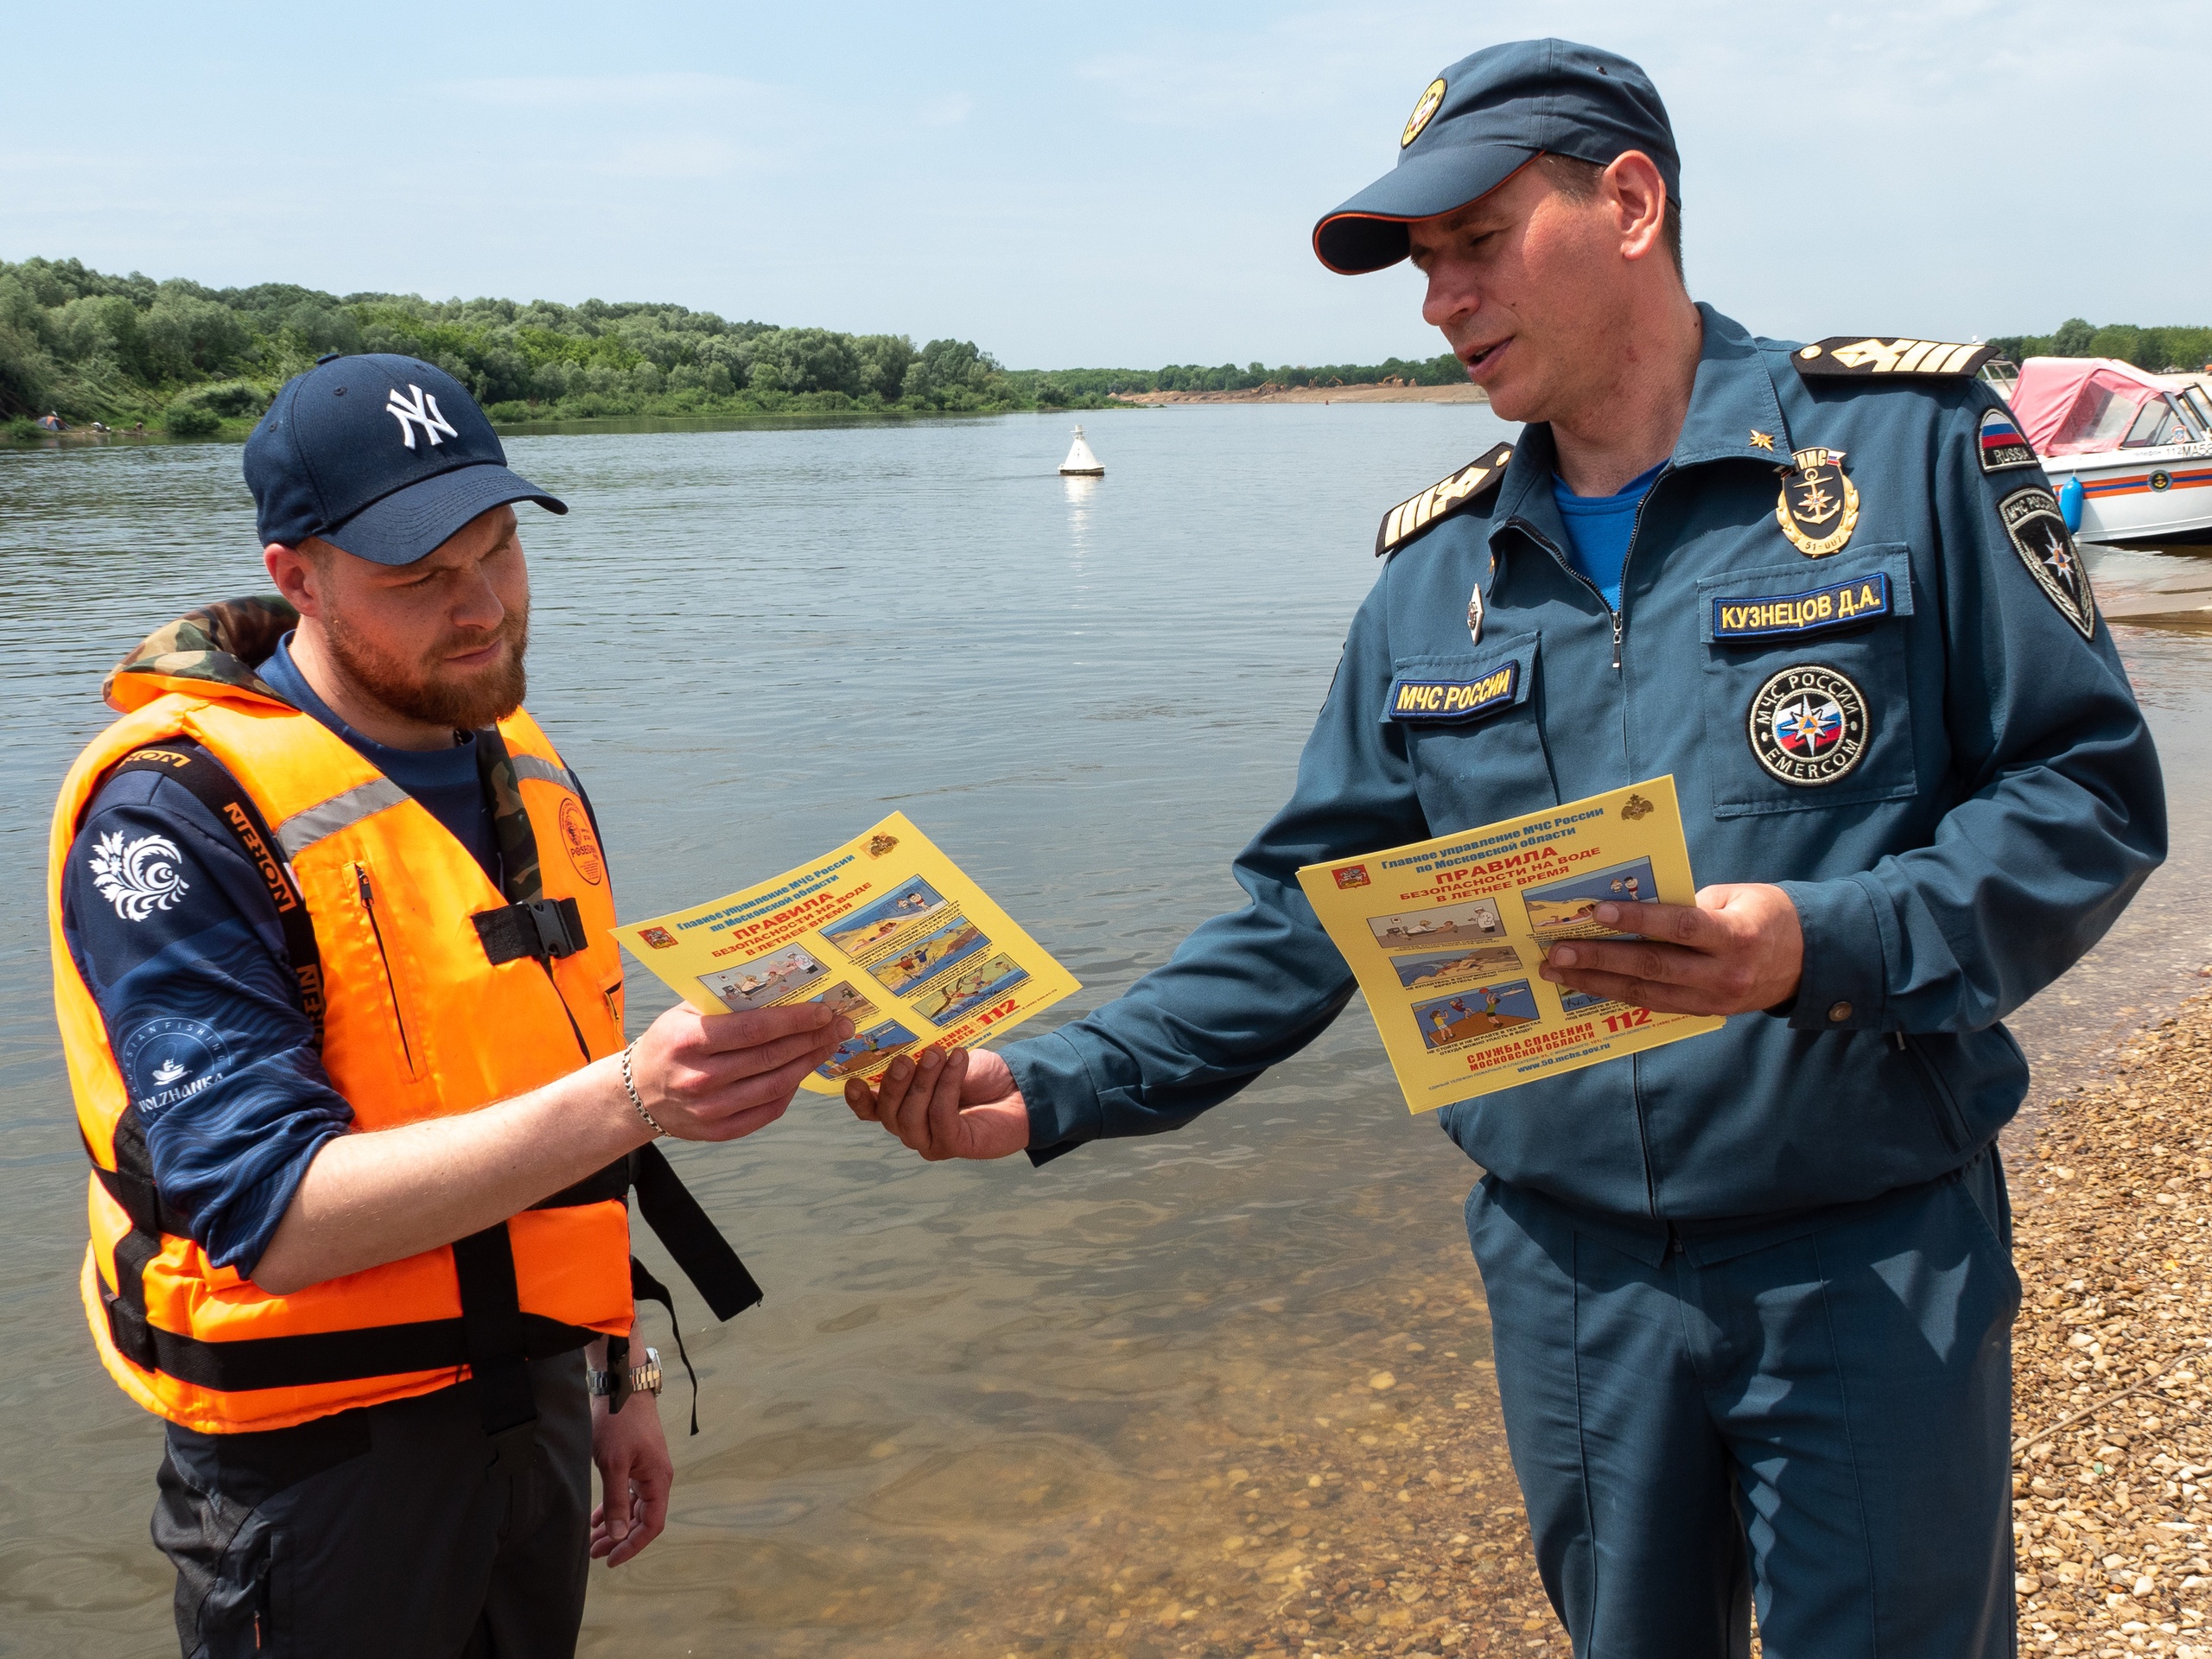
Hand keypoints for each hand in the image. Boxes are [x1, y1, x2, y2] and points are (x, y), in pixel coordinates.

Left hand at [589, 1379, 671, 1567]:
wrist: (621, 1386)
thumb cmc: (619, 1422)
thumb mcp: (614, 1464)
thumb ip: (617, 1501)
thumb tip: (619, 1535)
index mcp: (658, 1480)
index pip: (651, 1525)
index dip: (632, 1546)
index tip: (610, 1560)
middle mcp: (656, 1478)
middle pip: (641, 1519)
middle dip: (619, 1539)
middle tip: (594, 1554)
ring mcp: (645, 1470)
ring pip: (632, 1508)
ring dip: (615, 1525)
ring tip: (592, 1542)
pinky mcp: (634, 1462)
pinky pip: (626, 1494)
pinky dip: (613, 1508)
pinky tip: (597, 1519)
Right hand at [626, 1001, 851, 1141]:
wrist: (637, 1093)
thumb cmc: (669, 1042)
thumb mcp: (685, 1013)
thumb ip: (725, 1002)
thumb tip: (781, 985)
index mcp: (689, 1041)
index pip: (753, 1029)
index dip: (794, 1020)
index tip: (823, 1010)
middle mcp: (698, 1077)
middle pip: (771, 1057)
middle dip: (812, 1039)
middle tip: (840, 1025)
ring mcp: (709, 1109)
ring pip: (776, 1085)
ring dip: (809, 1063)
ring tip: (829, 1045)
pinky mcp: (718, 1131)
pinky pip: (768, 1111)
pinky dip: (791, 1091)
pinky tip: (803, 1071)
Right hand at [843, 1045, 1028, 1160]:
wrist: (1020, 1088)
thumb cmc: (978, 1074)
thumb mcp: (943, 1059)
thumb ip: (918, 1057)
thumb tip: (899, 1039)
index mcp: (901, 1107)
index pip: (870, 1110)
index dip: (857, 1100)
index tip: (852, 1081)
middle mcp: (911, 1128)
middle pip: (888, 1114)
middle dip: (894, 1084)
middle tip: (906, 1058)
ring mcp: (931, 1141)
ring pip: (912, 1117)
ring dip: (923, 1083)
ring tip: (937, 1054)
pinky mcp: (955, 1145)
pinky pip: (941, 1117)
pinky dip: (948, 1085)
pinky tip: (959, 1060)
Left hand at [1537, 883, 1802, 1015]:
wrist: (1809, 960)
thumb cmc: (1766, 915)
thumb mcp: (1735, 897)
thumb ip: (1689, 904)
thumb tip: (1632, 905)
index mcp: (1736, 936)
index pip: (1681, 927)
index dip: (1639, 921)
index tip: (1598, 913)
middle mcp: (1724, 974)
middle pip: (1653, 967)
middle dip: (1600, 960)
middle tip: (1558, 953)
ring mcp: (1713, 999)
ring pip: (1646, 993)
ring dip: (1598, 983)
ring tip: (1560, 973)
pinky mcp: (1704, 1012)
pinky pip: (1655, 1004)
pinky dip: (1619, 994)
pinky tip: (1588, 985)